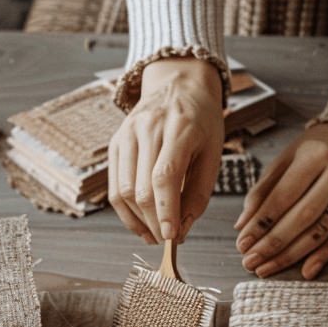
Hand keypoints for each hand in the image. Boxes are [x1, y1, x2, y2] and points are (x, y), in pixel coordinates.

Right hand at [108, 57, 224, 242]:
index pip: (165, 176)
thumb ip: (199, 194)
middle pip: (141, 188)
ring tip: (155, 235)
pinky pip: (113, 185)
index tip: (171, 238)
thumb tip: (181, 230)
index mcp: (179, 127)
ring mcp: (126, 134)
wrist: (178, 85)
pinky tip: (141, 223)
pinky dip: (125, 211)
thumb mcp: (213, 153)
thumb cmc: (202, 121)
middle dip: (154, 222)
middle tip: (169, 241)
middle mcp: (148, 128)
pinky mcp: (115, 143)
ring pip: (122, 191)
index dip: (166, 210)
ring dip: (138, 221)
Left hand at [234, 123, 327, 279]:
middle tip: (250, 261)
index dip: (260, 224)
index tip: (242, 243)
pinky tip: (304, 271)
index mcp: (313, 156)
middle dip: (273, 244)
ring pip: (319, 231)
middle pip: (301, 217)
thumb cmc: (312, 150)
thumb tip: (242, 224)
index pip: (282, 197)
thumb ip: (262, 191)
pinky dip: (321, 257)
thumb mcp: (284, 160)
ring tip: (267, 268)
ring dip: (291, 255)